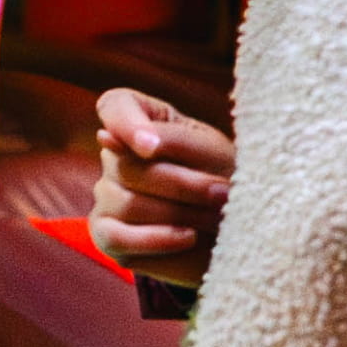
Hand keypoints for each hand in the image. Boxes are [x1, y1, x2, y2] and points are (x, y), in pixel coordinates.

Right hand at [88, 87, 231, 271]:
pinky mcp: (107, 236)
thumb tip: (106, 137)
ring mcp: (107, 198)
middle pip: (127, 167)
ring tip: (214, 219)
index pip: (114, 107)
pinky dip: (158, 240)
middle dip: (181, 184)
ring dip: (179, 214)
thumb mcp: (210, 151)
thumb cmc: (224, 177)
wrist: (240, 227)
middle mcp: (114, 158)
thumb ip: (167, 138)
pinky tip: (188, 237)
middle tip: (222, 194)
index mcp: (141, 122)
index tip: (153, 148)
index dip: (126, 125)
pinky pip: (117, 238)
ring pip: (127, 204)